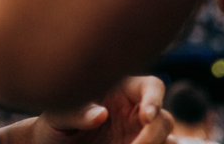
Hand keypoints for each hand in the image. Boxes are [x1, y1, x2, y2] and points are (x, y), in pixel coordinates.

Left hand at [33, 76, 172, 143]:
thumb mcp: (57, 116)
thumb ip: (76, 112)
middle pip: (164, 120)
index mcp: (120, 91)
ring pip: (168, 142)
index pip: (152, 86)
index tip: (146, 116)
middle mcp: (135, 114)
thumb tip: (101, 114)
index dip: (155, 98)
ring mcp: (138, 138)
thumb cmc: (55, 125)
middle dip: (154, 136)